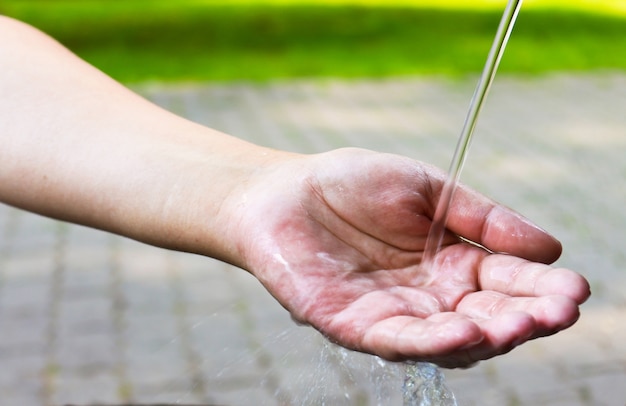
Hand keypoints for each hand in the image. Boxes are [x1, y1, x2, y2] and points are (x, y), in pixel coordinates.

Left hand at [231, 148, 589, 367]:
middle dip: (524, 318)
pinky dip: (430, 342)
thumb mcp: (426, 188)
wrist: (283, 191)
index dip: (540, 288)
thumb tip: (550, 247)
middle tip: (559, 313)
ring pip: (448, 339)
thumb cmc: (351, 185)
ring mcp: (392, 315)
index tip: (575, 288)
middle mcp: (428, 297)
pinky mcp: (352, 326)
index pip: (505, 282)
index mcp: (450, 263)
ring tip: (520, 326)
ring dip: (486, 337)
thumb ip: (481, 217)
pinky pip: (396, 340)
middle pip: (486, 318)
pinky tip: (462, 334)